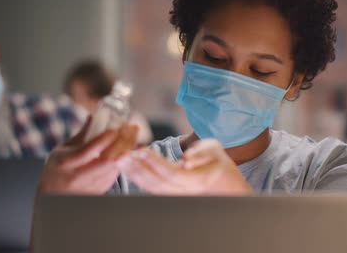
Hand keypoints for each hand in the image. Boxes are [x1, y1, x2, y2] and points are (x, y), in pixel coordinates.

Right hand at [37, 118, 138, 194]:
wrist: (53, 196)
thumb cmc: (57, 169)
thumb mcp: (63, 149)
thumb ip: (81, 134)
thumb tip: (94, 116)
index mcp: (66, 163)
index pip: (88, 151)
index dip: (104, 139)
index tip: (115, 128)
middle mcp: (79, 177)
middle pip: (107, 159)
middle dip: (123, 141)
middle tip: (132, 128)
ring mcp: (91, 186)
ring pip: (116, 165)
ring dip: (127, 148)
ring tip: (132, 134)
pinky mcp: (101, 191)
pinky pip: (116, 171)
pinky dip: (123, 157)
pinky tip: (127, 147)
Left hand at [117, 139, 251, 194]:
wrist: (225, 185)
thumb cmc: (219, 162)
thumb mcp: (216, 150)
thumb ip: (201, 154)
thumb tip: (186, 161)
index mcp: (198, 180)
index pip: (172, 173)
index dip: (155, 162)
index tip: (142, 149)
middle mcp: (185, 192)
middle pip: (157, 183)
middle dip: (138, 169)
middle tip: (122, 154)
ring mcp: (177, 196)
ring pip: (152, 188)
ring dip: (134, 174)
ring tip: (121, 159)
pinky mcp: (170, 194)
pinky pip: (152, 188)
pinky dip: (138, 177)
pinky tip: (128, 166)